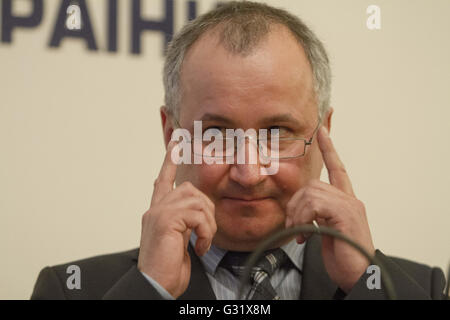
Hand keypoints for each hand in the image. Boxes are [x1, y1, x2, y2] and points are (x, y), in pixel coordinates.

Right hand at [137, 142, 216, 297]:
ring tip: (202, 242)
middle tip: (205, 233)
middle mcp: (155, 209)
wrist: (155, 285)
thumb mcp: (178, 242)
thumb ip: (183, 223)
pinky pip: (198, 215)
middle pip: (188, 189)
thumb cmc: (167, 268)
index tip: (176, 142)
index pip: (163, 180)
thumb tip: (196, 215)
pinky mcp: (165, 220)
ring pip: (197, 201)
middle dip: (205, 208)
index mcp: (157, 213)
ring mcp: (158, 213)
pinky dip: (205, 233)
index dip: (169, 160)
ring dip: (207, 224)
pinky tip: (199, 247)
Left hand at [285, 127, 374, 292]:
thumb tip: (296, 210)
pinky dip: (304, 219)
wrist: (358, 275)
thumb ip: (316, 214)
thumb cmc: (342, 254)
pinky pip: (315, 205)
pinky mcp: (347, 215)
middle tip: (293, 226)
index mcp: (345, 201)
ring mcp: (350, 206)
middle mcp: (350, 199)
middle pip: (312, 185)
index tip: (322, 130)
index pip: (338, 168)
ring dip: (298, 215)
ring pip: (311, 193)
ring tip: (299, 233)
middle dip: (295, 204)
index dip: (329, 149)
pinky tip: (306, 235)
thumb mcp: (324, 230)